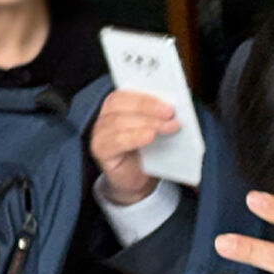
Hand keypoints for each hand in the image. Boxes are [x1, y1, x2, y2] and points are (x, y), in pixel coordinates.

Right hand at [89, 91, 180, 205]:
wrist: (138, 179)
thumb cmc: (147, 152)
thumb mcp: (155, 129)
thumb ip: (158, 115)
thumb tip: (173, 107)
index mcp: (117, 105)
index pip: (126, 94)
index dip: (146, 97)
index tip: (167, 102)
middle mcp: (104, 116)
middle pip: (122, 106)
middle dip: (148, 108)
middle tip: (170, 113)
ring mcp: (100, 132)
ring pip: (120, 122)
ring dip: (147, 123)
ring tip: (167, 126)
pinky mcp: (100, 149)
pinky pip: (116, 141)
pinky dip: (134, 137)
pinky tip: (149, 136)